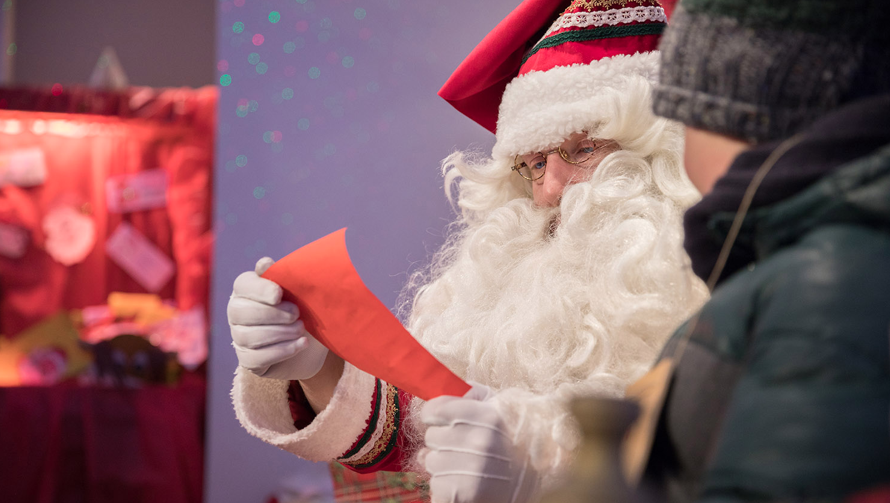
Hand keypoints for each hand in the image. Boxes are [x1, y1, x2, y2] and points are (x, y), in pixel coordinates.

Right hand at [228, 257, 328, 379]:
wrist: (311, 341)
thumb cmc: (302, 309)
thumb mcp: (297, 291)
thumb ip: (282, 276)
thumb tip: (264, 264)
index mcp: (246, 289)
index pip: (243, 285)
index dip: (260, 289)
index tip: (279, 294)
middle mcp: (237, 312)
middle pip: (242, 312)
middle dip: (273, 314)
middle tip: (297, 314)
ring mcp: (239, 337)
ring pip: (249, 336)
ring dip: (280, 333)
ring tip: (301, 329)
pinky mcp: (247, 360)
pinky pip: (257, 358)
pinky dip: (282, 351)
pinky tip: (300, 344)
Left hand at [422, 385, 535, 502]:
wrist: (539, 478)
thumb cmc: (515, 439)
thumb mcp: (501, 407)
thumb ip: (473, 393)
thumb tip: (440, 386)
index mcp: (487, 416)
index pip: (434, 409)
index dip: (436, 415)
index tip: (444, 421)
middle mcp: (478, 441)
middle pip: (431, 436)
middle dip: (442, 441)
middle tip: (463, 447)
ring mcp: (470, 470)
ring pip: (430, 462)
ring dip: (443, 465)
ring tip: (467, 466)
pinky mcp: (462, 495)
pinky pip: (435, 485)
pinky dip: (445, 487)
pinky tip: (465, 483)